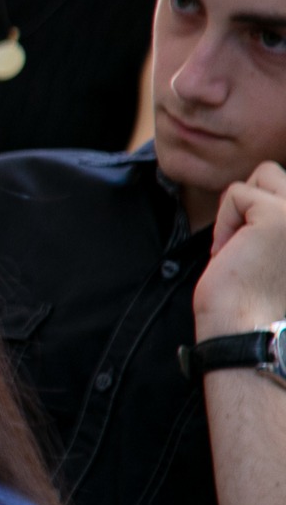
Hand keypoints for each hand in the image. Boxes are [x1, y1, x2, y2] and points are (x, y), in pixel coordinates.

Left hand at [196, 161, 285, 339]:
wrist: (245, 331)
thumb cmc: (255, 294)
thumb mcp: (278, 245)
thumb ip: (279, 214)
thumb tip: (266, 173)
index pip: (284, 186)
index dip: (259, 211)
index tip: (256, 251)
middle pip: (276, 174)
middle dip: (251, 203)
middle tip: (247, 245)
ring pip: (262, 174)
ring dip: (239, 210)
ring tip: (242, 248)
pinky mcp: (280, 216)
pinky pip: (237, 193)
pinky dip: (225, 222)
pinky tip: (231, 253)